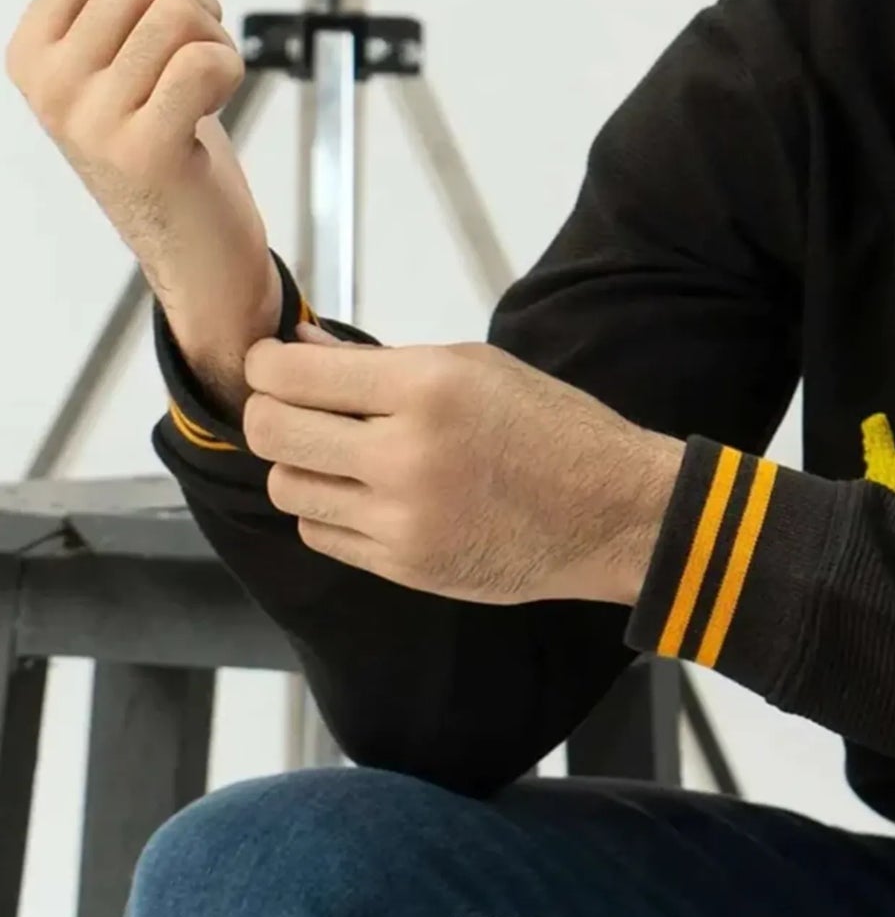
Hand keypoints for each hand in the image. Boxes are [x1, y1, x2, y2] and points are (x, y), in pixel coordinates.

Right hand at [5, 0, 278, 349]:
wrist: (191, 242)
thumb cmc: (156, 135)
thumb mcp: (108, 52)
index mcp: (31, 49)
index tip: (157, 23)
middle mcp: (49, 83)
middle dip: (192, 3)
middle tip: (188, 60)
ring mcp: (90, 119)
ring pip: (180, 12)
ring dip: (215, 44)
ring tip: (198, 92)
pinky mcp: (143, 150)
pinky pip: (205, 61)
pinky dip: (229, 73)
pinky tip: (208, 112)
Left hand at [242, 323, 684, 605]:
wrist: (609, 512)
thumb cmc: (549, 424)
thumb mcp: (473, 366)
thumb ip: (380, 361)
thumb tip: (299, 349)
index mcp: (426, 387)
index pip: (292, 375)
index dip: (264, 364)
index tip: (269, 362)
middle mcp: (405, 454)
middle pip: (271, 432)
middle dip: (266, 411)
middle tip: (287, 405)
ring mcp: (400, 519)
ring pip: (288, 488)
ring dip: (299, 463)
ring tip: (334, 450)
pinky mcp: (402, 567)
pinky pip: (321, 534)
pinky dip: (328, 510)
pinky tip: (363, 492)